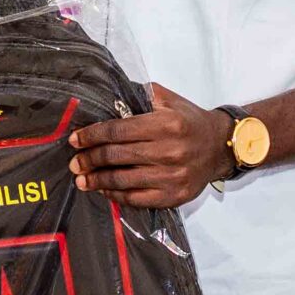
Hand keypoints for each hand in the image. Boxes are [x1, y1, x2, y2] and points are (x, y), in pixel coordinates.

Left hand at [68, 84, 231, 209]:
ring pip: (123, 180)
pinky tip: (105, 190)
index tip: (75, 139)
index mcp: (166, 124)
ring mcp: (172, 176)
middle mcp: (169, 151)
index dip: (92, 135)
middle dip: (89, 159)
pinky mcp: (174, 195)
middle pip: (116, 156)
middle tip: (74, 162)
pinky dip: (116, 195)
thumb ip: (142, 96)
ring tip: (82, 179)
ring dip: (97, 180)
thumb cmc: (191, 122)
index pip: (118, 130)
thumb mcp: (170, 100)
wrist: (220, 146)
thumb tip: (109, 97)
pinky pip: (137, 198)